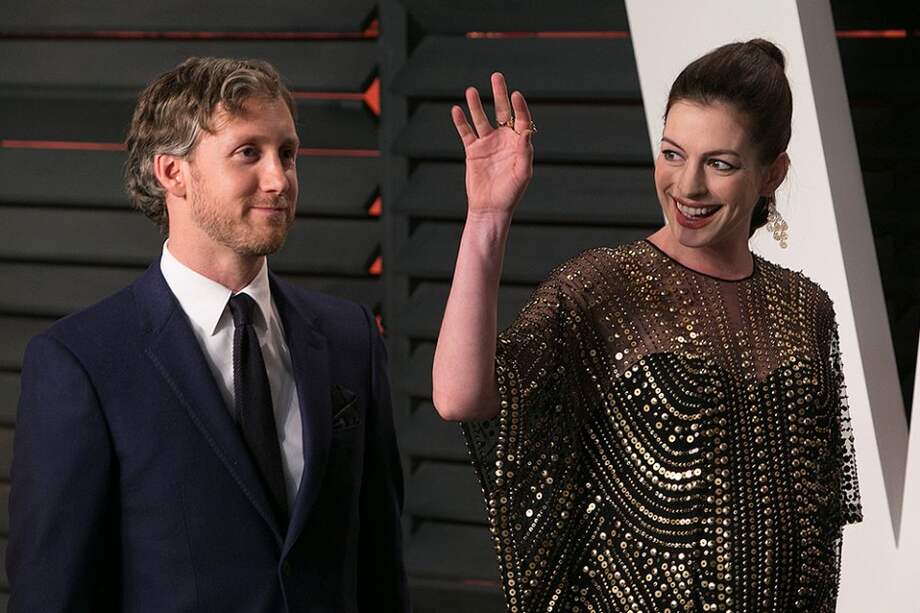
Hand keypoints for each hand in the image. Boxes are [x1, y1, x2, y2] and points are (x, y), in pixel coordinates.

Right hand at [452, 72, 534, 219]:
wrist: (490, 208)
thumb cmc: (511, 193)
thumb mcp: (522, 173)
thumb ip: (525, 151)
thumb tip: (526, 131)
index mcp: (519, 143)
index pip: (520, 119)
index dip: (519, 107)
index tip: (515, 95)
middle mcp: (503, 139)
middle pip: (501, 112)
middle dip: (499, 94)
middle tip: (496, 76)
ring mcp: (487, 143)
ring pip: (481, 119)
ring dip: (476, 105)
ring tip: (471, 90)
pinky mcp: (472, 151)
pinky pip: (466, 133)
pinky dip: (461, 122)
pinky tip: (456, 109)